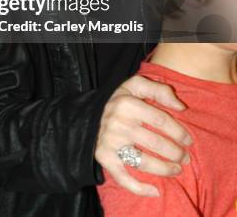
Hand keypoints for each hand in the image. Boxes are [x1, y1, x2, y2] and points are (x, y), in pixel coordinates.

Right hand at [94, 75, 192, 196]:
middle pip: (155, 143)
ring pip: (143, 162)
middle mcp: (118, 123)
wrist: (88, 116)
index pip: (160, 120)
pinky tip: (155, 191)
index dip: (178, 132)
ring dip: (165, 169)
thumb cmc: (119, 101)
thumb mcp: (135, 86)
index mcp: (127, 103)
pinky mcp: (105, 159)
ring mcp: (111, 143)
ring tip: (177, 170)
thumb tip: (181, 107)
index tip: (188, 140)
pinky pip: (123, 178)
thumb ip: (158, 89)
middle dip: (175, 153)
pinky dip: (139, 188)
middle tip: (186, 158)